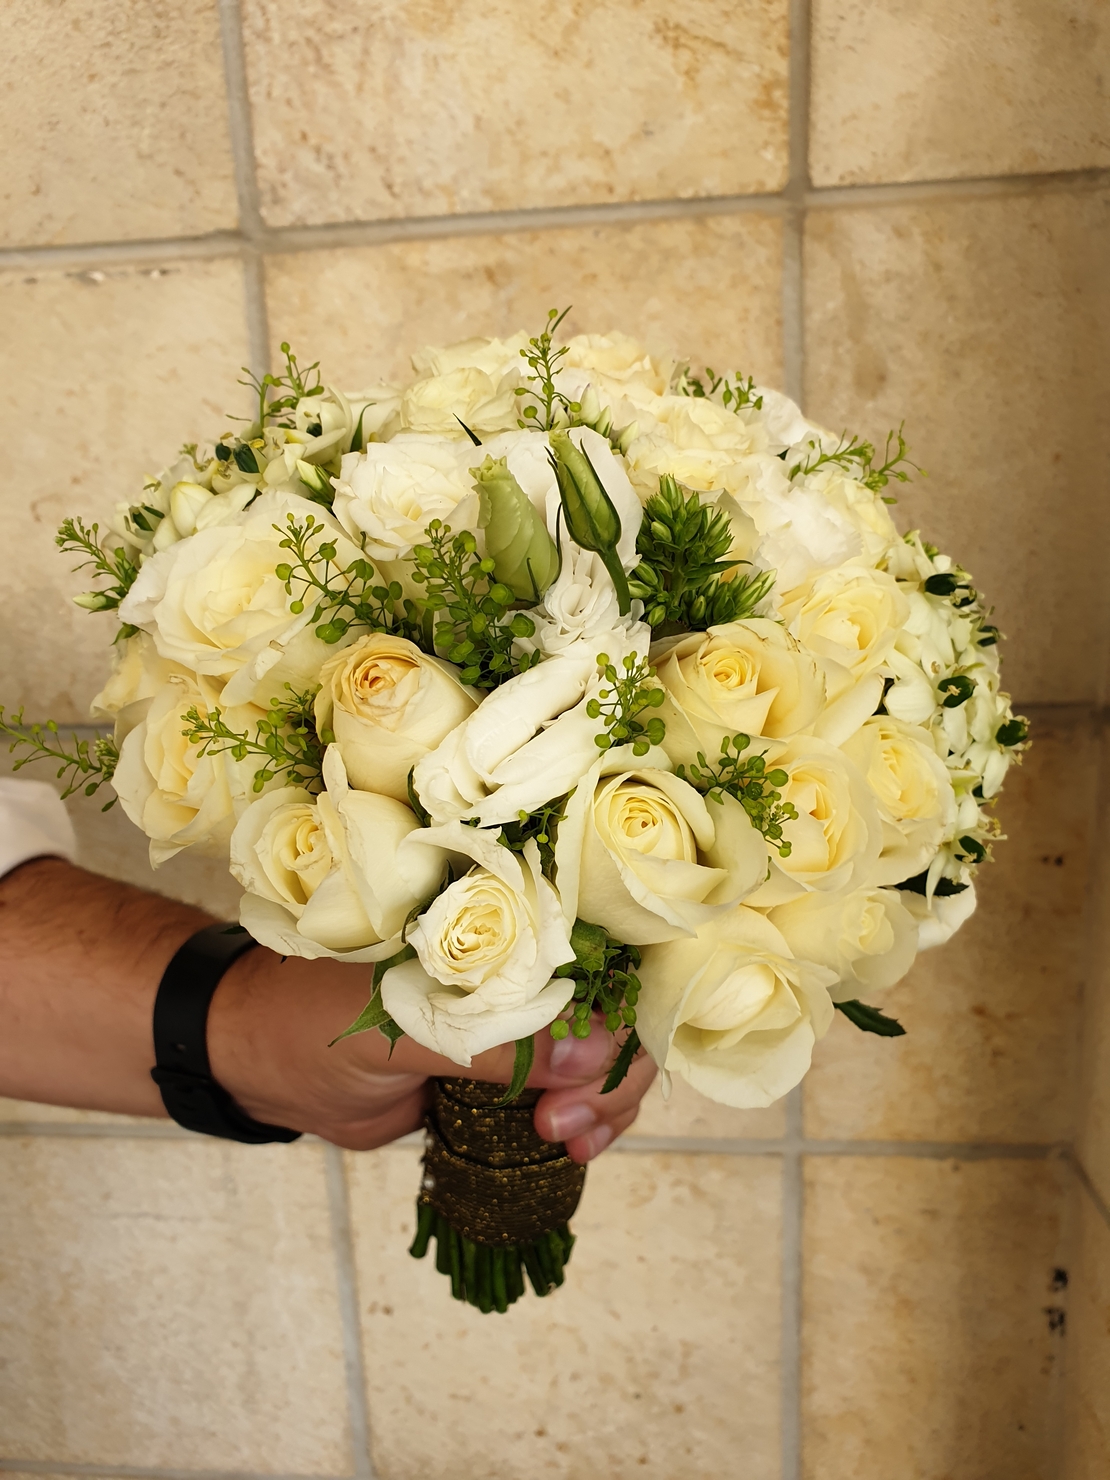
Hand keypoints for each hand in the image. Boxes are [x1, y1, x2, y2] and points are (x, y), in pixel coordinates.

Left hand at [209, 945, 656, 1161]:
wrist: (258, 1063)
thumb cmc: (307, 1018)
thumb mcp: (398, 1029)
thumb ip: (493, 1040)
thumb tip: (592, 1056)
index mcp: (494, 922)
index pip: (599, 952)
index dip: (617, 1014)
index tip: (583, 1080)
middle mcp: (517, 962)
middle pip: (616, 1009)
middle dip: (611, 1075)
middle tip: (563, 1127)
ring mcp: (515, 1016)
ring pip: (601, 1057)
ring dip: (604, 1104)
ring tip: (564, 1144)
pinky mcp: (504, 1066)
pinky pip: (567, 1090)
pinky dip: (583, 1119)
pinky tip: (568, 1148)